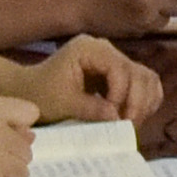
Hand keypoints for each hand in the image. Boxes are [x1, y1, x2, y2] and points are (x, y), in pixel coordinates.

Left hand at [39, 34, 171, 129]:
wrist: (30, 91)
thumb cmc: (41, 95)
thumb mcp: (62, 103)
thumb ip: (90, 108)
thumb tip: (116, 117)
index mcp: (89, 49)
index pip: (119, 68)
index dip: (122, 94)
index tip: (115, 118)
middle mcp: (106, 50)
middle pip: (138, 72)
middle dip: (137, 101)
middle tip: (128, 126)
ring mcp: (114, 61)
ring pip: (146, 78)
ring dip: (144, 103)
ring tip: (131, 124)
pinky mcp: (119, 75)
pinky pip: (144, 85)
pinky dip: (145, 102)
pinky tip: (135, 117)